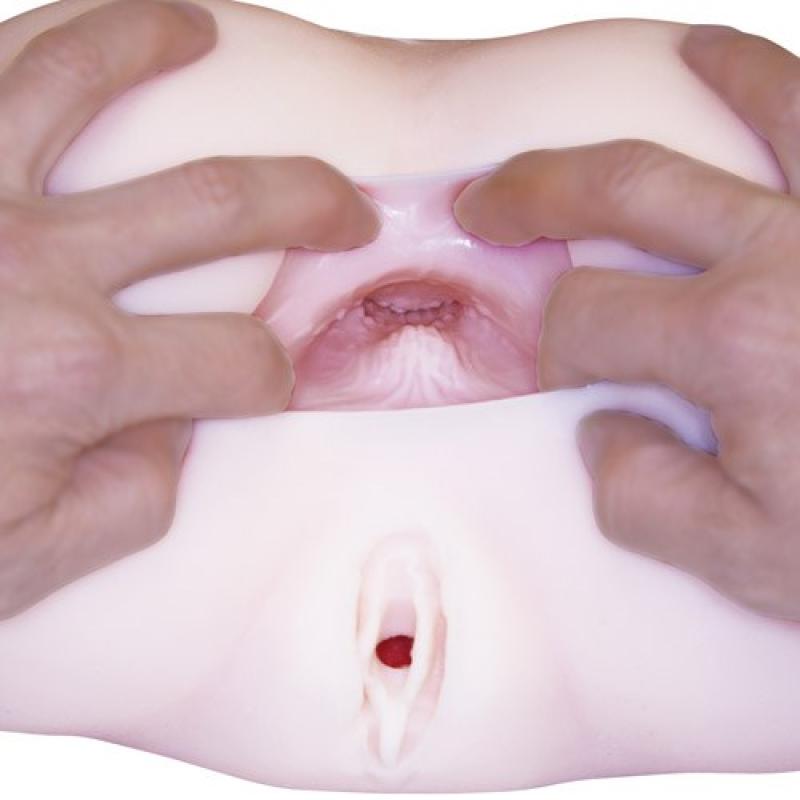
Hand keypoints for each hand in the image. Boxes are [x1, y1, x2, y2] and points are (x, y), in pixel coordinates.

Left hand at [0, 0, 379, 618]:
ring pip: (70, 77)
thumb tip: (179, 424)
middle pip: (217, 204)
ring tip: (194, 26)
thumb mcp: (32, 559)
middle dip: (307, 201)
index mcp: (76, 374)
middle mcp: (29, 265)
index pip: (238, 358)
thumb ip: (137, 494)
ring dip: (146, 42)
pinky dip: (7, 44)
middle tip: (345, 205)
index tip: (269, 380)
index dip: (273, 374)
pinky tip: (42, 36)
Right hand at [453, 25, 799, 620]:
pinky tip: (767, 65)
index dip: (554, 345)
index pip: (586, 315)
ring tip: (654, 61)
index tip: (566, 376)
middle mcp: (789, 254)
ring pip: (762, 104)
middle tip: (485, 201)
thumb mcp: (754, 562)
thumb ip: (643, 496)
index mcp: (737, 342)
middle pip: (623, 188)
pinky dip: (799, 84)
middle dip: (533, 191)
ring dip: (692, 81)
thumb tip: (599, 429)